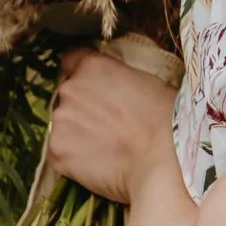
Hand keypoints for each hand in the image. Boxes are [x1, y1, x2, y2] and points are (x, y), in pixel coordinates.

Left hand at [44, 50, 176, 202]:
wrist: (163, 161)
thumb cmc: (168, 121)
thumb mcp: (150, 84)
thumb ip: (122, 81)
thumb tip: (120, 90)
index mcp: (94, 67)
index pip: (72, 60)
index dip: (82, 73)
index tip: (92, 86)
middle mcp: (71, 89)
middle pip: (69, 96)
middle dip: (83, 108)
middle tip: (108, 126)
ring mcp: (60, 121)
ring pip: (64, 126)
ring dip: (77, 134)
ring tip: (106, 150)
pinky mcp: (56, 152)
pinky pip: (61, 153)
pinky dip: (74, 159)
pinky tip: (99, 165)